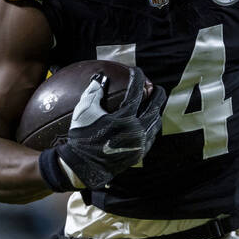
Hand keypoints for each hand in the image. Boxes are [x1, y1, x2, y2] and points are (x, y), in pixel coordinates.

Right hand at [55, 69, 166, 188]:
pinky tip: (146, 123)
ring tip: (152, 105)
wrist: (83, 166)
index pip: (136, 91)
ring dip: (155, 111)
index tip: (137, 71)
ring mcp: (139, 144)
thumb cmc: (82, 137)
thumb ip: (94, 92)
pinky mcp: (139, 154)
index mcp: (124, 118)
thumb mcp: (84, 111)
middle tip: (154, 87)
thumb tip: (101, 77)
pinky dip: (150, 127)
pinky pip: (151, 137)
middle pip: (155, 106)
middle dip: (157, 94)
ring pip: (155, 123)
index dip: (138, 78)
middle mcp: (136, 130)